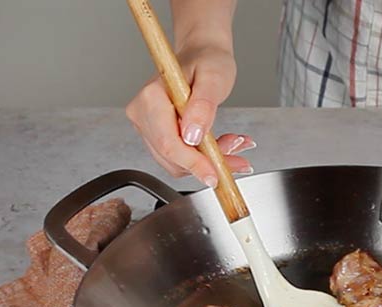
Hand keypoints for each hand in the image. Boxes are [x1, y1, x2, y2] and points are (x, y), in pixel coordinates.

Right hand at [126, 42, 253, 186]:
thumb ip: (203, 106)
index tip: (214, 176)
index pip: (168, 143)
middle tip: (238, 156)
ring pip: (177, 162)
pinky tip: (223, 146)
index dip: (192, 164)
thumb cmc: (207, 60)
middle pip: (172, 157)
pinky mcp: (157, 134)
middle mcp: (143, 113)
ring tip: (234, 144)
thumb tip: (192, 135)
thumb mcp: (214, 78)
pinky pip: (180, 157)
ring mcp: (148, 126)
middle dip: (206, 163)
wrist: (203, 55)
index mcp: (151, 97)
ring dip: (208, 161)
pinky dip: (204, 158)